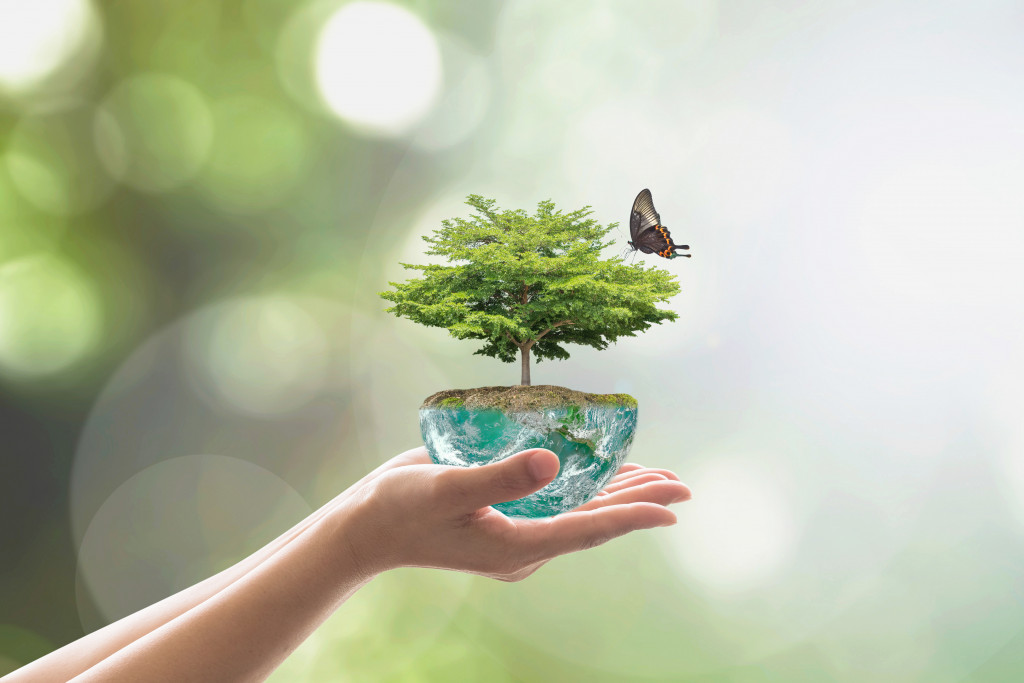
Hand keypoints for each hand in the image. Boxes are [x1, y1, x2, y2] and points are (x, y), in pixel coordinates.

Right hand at [340, 447, 690, 580]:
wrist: (366, 526)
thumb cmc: (400, 509)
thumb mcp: (447, 488)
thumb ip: (500, 477)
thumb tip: (554, 461)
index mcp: (516, 545)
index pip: (587, 528)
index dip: (632, 516)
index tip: (672, 508)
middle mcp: (524, 542)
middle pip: (594, 520)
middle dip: (639, 502)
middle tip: (683, 487)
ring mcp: (515, 530)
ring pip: (580, 511)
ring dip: (618, 493)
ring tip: (659, 480)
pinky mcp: (505, 515)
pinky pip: (557, 504)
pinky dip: (585, 487)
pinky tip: (602, 471)